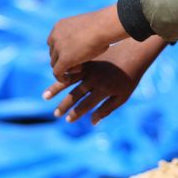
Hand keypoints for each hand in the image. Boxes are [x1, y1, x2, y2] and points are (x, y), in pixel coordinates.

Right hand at [43, 37, 166, 123]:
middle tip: (55, 114)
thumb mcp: (122, 96)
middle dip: (64, 105)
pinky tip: (53, 78)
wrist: (132, 54)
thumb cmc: (128, 79)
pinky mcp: (88, 60)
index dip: (76, 114)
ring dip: (56, 88)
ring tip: (45, 96)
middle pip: (75, 95)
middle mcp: (94, 79)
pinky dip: (63, 73)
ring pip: (69, 80)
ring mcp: (90, 68)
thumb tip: (92, 122)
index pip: (86, 105)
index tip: (67, 120)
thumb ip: (107, 109)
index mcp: (103, 89)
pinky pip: (72, 67)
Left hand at [46, 5, 126, 81]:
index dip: (62, 50)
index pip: (53, 41)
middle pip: (53, 53)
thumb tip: (84, 42)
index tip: (74, 53)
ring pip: (55, 64)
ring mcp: (58, 48)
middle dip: (64, 59)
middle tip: (79, 62)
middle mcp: (55, 36)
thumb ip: (79, 35)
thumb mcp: (86, 28)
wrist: (104, 27)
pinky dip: (61, 78)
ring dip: (66, 67)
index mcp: (59, 26)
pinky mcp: (63, 59)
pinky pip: (57, 72)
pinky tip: (68, 80)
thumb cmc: (102, 26)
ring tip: (80, 67)